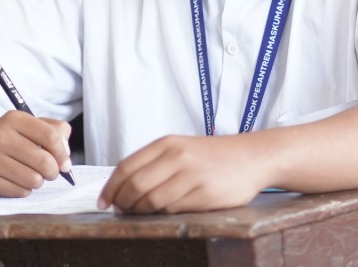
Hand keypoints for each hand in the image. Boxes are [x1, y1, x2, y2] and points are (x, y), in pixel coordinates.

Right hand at [0, 110, 71, 197]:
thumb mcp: (26, 126)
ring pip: (34, 180)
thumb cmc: (6, 139)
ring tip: (28, 174)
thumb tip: (66, 154)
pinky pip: (19, 192)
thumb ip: (53, 130)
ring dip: (37, 181)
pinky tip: (14, 181)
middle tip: (49, 172)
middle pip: (45, 162)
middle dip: (53, 171)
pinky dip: (23, 189)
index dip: (63, 153)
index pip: (51, 137)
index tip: (65, 163)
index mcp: (13, 119)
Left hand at [99, 134, 268, 213]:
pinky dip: (163, 214)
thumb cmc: (212, 156)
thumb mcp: (181, 148)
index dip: (111, 187)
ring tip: (141, 214)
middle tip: (121, 212)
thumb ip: (154, 163)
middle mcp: (178, 156)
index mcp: (167, 143)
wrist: (252, 156)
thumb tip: (123, 188)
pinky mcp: (206, 194)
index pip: (126, 166)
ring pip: (152, 200)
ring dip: (141, 211)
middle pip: (135, 185)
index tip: (104, 202)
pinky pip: (174, 210)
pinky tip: (165, 212)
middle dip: (123, 203)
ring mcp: (192, 175)